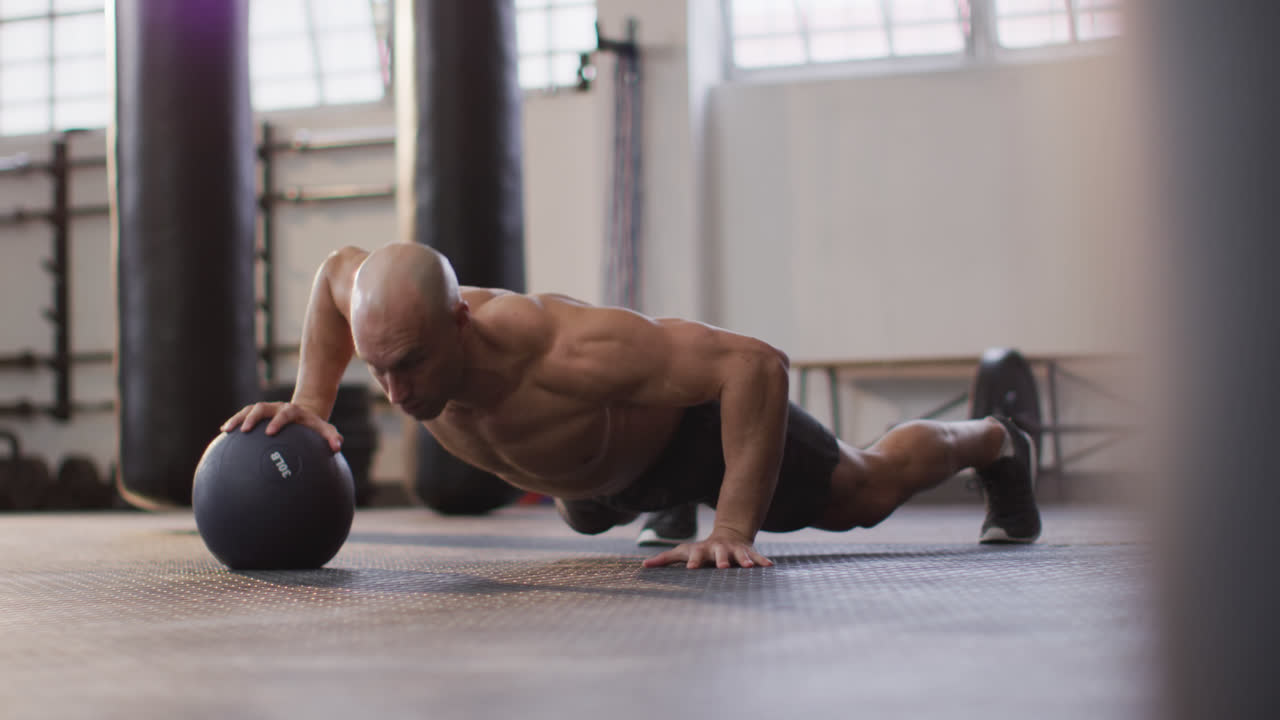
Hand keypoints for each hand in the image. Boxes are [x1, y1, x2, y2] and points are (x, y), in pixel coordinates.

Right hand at [220, 402, 343, 452]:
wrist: (304, 416)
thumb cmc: (314, 428)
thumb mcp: (325, 430)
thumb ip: (332, 437)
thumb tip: (337, 447)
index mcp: (293, 411)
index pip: (285, 414)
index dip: (278, 421)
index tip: (270, 432)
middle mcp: (277, 408)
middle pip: (262, 408)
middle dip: (253, 418)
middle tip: (245, 430)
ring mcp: (266, 410)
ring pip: (249, 409)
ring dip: (238, 418)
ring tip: (228, 429)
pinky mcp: (257, 414)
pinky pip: (243, 415)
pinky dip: (234, 421)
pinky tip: (224, 431)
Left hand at [642, 527, 772, 568]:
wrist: (728, 534)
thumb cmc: (700, 550)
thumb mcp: (682, 552)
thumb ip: (665, 559)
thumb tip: (643, 566)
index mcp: (703, 551)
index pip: (696, 555)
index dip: (694, 561)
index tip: (691, 568)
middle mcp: (719, 550)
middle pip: (719, 554)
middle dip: (721, 559)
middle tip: (721, 567)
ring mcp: (734, 551)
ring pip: (739, 555)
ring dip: (744, 560)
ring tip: (748, 567)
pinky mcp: (748, 553)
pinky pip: (756, 557)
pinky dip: (762, 561)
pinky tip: (769, 567)